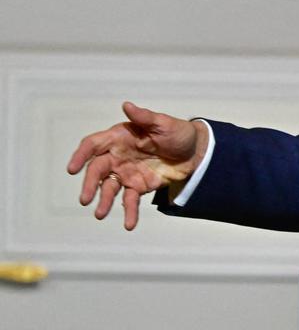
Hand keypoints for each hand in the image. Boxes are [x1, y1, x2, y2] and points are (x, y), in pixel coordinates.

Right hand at [66, 102, 208, 230]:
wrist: (195, 152)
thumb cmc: (176, 133)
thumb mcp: (163, 123)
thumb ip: (144, 117)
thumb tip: (126, 105)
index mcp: (119, 138)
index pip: (93, 145)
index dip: (81, 155)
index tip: (73, 169)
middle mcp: (117, 156)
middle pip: (97, 170)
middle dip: (90, 184)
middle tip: (85, 199)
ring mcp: (126, 173)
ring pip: (109, 188)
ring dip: (104, 201)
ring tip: (100, 214)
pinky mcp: (138, 186)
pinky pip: (130, 201)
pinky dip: (129, 213)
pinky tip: (129, 224)